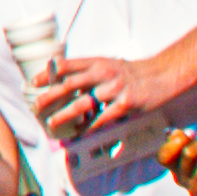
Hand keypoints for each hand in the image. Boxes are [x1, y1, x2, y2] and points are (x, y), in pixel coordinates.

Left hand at [42, 51, 156, 137]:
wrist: (162, 75)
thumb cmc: (133, 73)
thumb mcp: (110, 65)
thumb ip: (90, 73)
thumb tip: (68, 83)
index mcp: (98, 62)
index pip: (67, 65)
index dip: (48, 73)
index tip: (34, 83)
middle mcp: (104, 73)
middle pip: (70, 84)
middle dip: (50, 96)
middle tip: (36, 106)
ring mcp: (114, 89)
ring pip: (83, 103)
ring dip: (65, 115)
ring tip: (52, 123)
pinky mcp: (125, 104)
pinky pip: (102, 119)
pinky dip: (89, 127)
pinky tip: (80, 133)